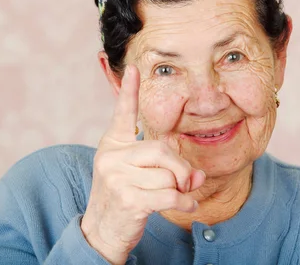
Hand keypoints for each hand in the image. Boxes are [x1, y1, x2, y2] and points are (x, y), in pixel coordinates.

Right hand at [81, 65, 204, 264]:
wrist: (101, 230)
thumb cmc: (123, 196)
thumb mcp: (138, 173)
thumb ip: (166, 166)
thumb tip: (197, 175)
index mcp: (113, 144)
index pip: (122, 113)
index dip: (129, 90)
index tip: (134, 68)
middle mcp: (111, 156)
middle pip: (162, 151)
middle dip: (180, 169)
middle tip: (186, 182)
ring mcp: (116, 177)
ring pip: (168, 176)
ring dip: (179, 190)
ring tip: (172, 197)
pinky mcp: (128, 199)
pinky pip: (170, 195)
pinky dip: (185, 203)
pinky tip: (187, 206)